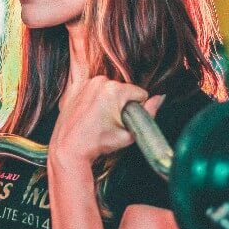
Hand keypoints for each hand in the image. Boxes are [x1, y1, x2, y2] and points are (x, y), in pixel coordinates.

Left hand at [49, 76, 164, 164]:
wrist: (69, 147)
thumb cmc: (98, 143)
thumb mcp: (129, 134)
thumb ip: (148, 114)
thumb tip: (159, 99)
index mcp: (115, 90)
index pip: (139, 94)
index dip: (137, 109)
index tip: (124, 120)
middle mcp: (100, 81)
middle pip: (122, 90)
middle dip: (120, 103)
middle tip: (110, 121)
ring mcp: (85, 83)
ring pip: (107, 89)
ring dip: (106, 100)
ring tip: (98, 118)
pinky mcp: (74, 87)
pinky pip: (91, 89)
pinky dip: (92, 99)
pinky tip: (88, 113)